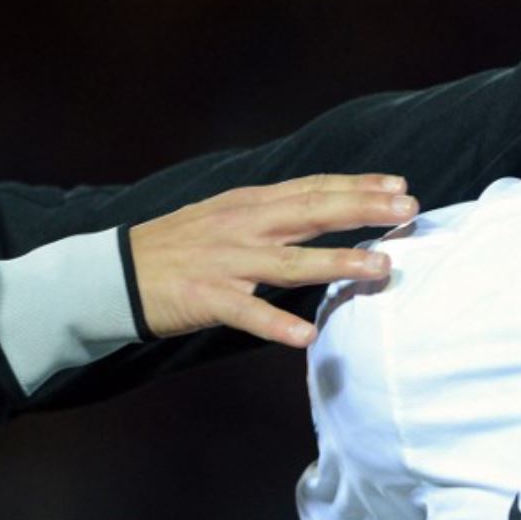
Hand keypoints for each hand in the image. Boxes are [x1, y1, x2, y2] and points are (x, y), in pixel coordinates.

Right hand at [128, 174, 417, 347]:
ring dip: (338, 263)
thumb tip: (323, 207)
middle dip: (363, 209)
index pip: (313, 189)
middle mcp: (243, 227)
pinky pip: (247, 313)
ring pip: (291, 262)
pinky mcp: (207, 297)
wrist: (112, 273)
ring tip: (381, 267)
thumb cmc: (180, 246)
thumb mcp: (227, 216)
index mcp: (250, 205)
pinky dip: (276, 324)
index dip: (358, 186)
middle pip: (312, 213)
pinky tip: (306, 335)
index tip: (399, 184)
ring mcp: (226, 262)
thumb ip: (273, 213)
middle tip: (408, 209)